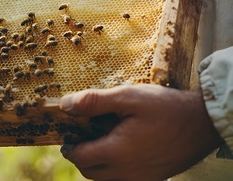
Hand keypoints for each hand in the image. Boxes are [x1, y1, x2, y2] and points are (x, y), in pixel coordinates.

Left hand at [59, 84, 222, 180]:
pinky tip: (122, 149)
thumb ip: (94, 102)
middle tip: (82, 137)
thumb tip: (65, 105)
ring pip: (106, 179)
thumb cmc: (166, 108)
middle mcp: (127, 173)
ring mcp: (141, 179)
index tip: (68, 135)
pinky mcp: (153, 179)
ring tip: (101, 141)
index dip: (70, 147)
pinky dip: (115, 169)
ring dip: (97, 164)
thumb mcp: (128, 97)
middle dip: (81, 156)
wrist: (204, 123)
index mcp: (116, 153)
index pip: (79, 158)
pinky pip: (124, 180)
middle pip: (90, 172)